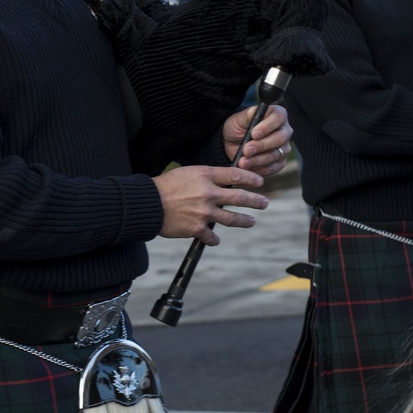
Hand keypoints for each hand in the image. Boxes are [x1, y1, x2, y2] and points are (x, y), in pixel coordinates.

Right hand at [152, 164, 266, 245]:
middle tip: (264, 203)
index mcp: (205, 176)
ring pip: (232, 219)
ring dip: (245, 221)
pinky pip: (212, 237)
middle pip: (241, 198)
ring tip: (251, 221)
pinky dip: (215, 239)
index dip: (251, 179)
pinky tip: (216, 239)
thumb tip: (222, 183)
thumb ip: (205, 177)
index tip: (260, 182)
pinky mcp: (197, 229)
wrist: (147, 204)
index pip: (235, 175)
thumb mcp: (186, 173)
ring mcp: (204, 212)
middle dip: (256, 201)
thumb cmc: (164, 187)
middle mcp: (208, 193)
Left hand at [222, 103, 291, 176]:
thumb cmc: (238, 126)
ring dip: (258, 160)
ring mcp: (284, 147)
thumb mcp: (239, 119)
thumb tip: (254, 111)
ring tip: (242, 162)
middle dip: (261, 146)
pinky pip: (274, 168)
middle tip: (246, 150)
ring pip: (276, 155)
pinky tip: (248, 168)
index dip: (267, 127)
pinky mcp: (279, 162)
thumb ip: (248, 115)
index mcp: (277, 115)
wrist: (233, 142)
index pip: (278, 118)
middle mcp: (284, 131)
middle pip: (280, 139)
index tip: (253, 134)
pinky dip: (260, 169)